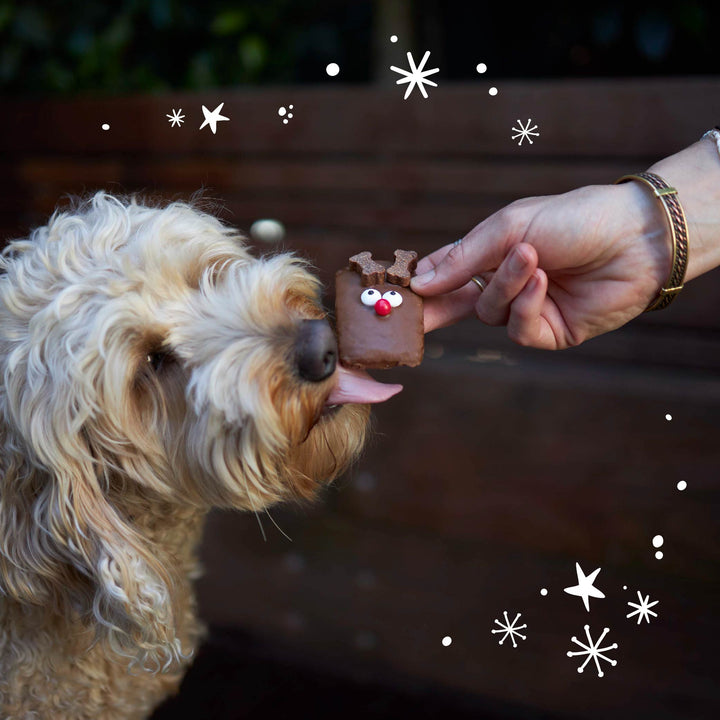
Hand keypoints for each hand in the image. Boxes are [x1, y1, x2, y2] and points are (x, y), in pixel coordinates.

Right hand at [411, 182, 671, 348]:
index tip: (398, 290)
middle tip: (409, 318)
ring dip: (506, 285)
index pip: (445, 272)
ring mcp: (526, 309)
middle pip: (455, 305)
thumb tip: (418, 285)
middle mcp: (504, 283)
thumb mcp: (509, 228)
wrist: (633, 237)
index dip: (422, 283)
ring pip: (490, 313)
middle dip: (433, 310)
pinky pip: (519, 329)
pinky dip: (527, 305)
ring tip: (532, 258)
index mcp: (491, 253)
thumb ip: (462, 258)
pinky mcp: (549, 331)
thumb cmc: (572, 218)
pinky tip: (544, 281)